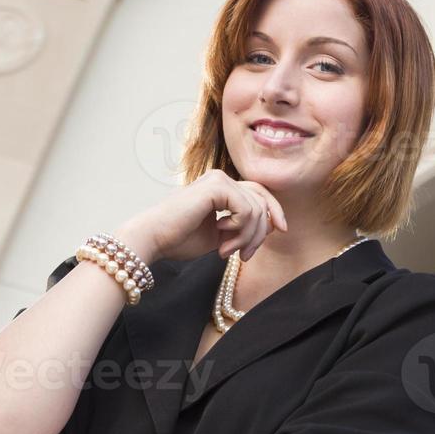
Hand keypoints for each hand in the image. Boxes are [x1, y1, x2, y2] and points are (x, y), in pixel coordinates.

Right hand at [116, 169, 287, 264]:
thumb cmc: (179, 239)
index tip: (282, 231)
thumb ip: (243, 228)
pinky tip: (221, 237)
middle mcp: (221, 178)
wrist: (152, 239)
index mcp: (222, 187)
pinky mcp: (216, 186)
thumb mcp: (221, 235)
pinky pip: (247, 209)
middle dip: (260, 232)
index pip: (260, 194)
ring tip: (226, 251)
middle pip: (262, 201)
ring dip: (247, 236)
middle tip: (244, 255)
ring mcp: (218, 179)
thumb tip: (272, 225)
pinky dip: (241, 229)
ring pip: (257, 208)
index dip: (275, 211)